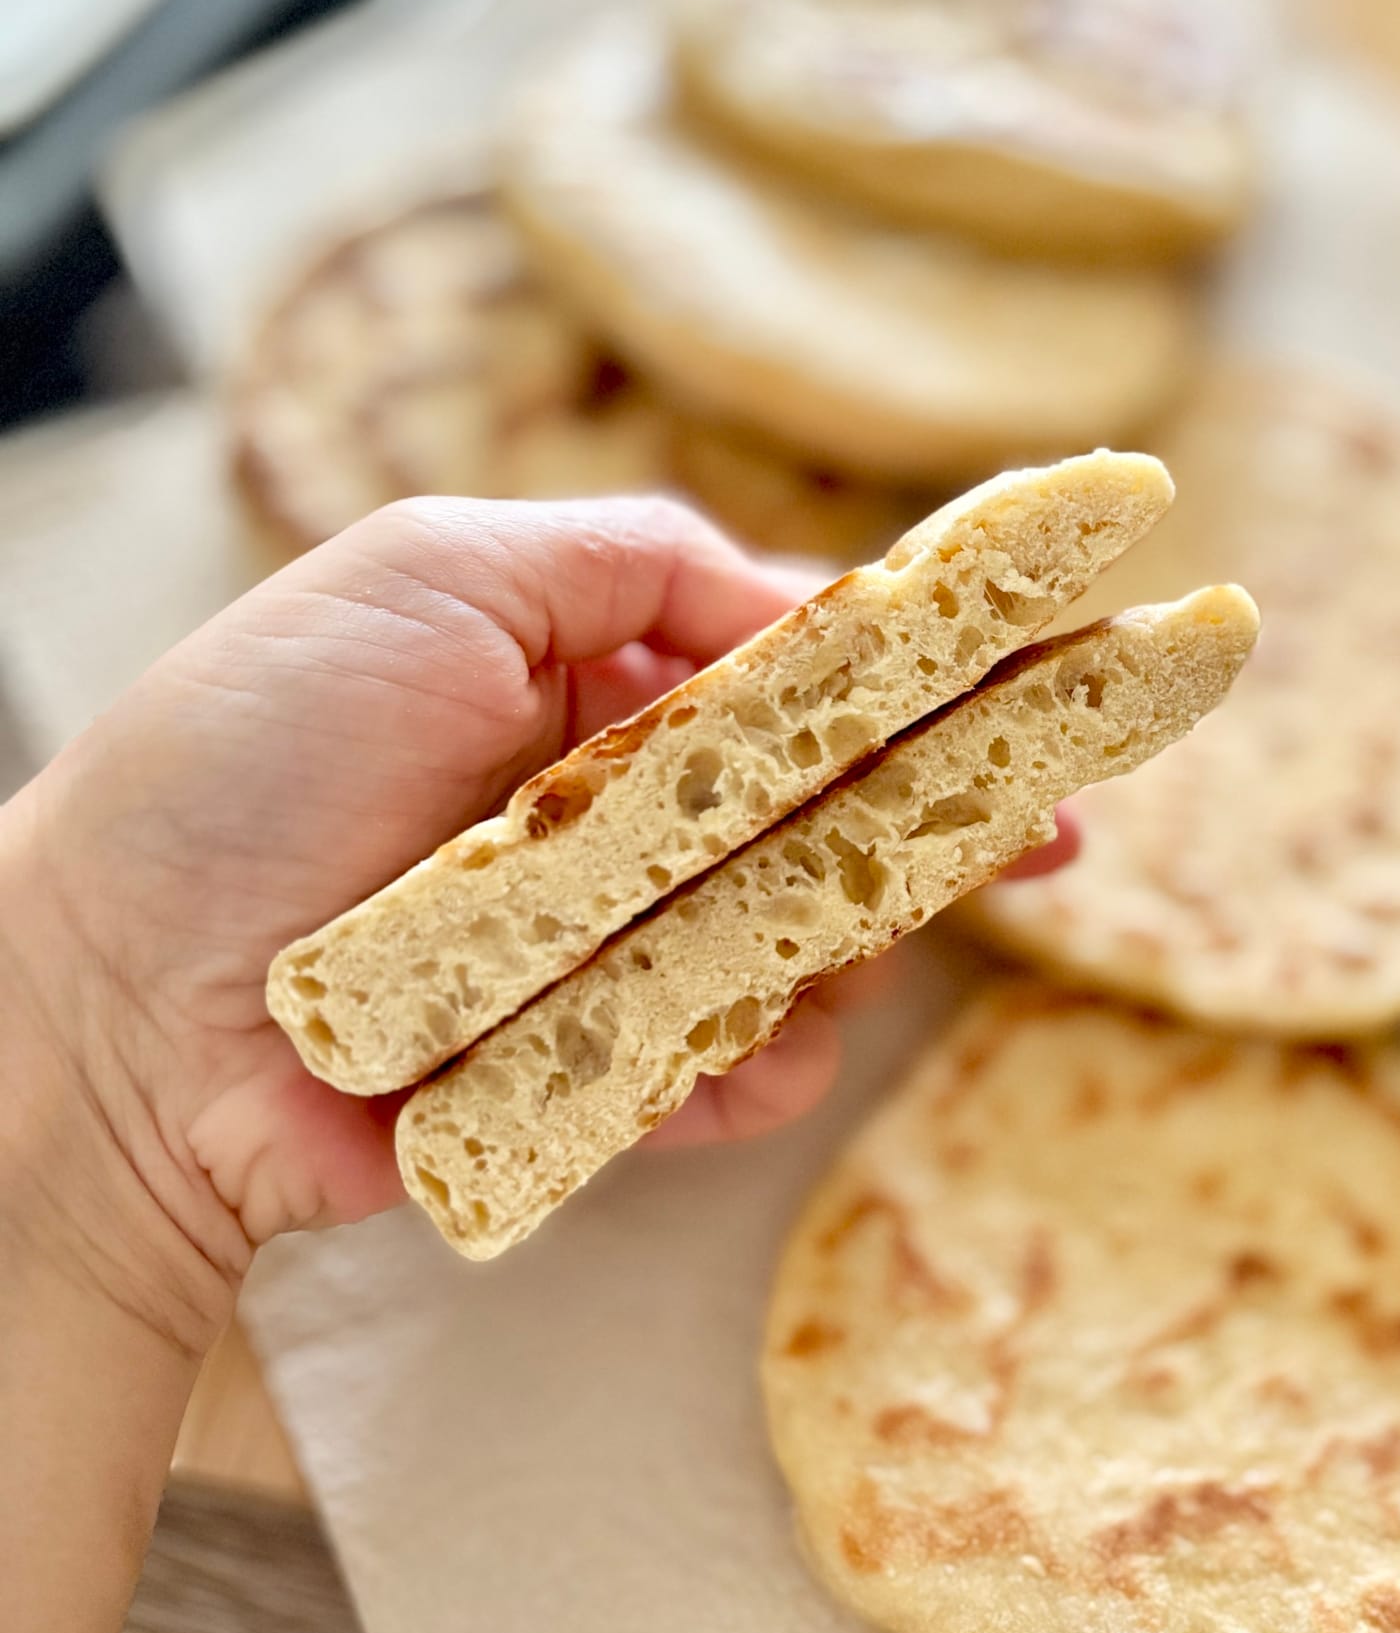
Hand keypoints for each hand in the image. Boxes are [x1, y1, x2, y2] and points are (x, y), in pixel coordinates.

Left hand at [0, 495, 1073, 1356]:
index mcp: (587, 676)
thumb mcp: (428, 569)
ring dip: (834, 945)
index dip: (938, 664)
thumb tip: (809, 597)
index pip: (801, 660)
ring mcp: (614, 950)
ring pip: (810, 945)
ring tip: (807, 947)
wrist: (107, 998)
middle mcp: (619, 812)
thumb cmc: (246, 758)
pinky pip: (736, 1074)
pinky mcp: (594, 1077)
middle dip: (953, 816)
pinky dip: (751, 1068)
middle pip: (838, 808)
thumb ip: (630, 555)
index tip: (1057, 663)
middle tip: (1059, 832)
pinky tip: (724, 1062)